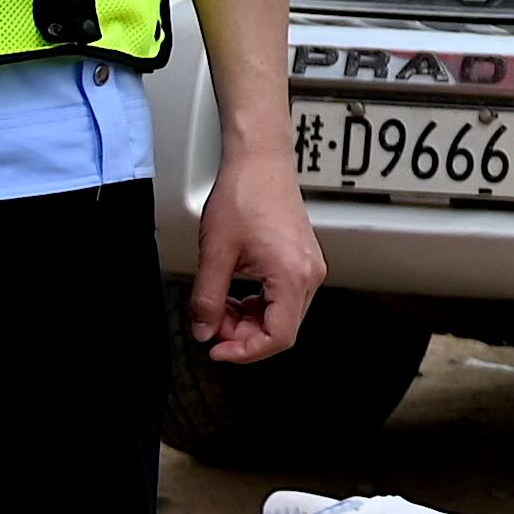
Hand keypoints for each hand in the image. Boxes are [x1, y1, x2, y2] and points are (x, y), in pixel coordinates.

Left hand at [185, 139, 328, 365]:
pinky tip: (235, 291)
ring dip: (248, 319)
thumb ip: (207, 298)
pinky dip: (257, 303)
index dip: (245, 351)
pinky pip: (283, 297)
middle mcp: (309, 274)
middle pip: (281, 329)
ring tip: (219, 304)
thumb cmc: (245, 195)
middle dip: (243, 334)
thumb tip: (204, 330)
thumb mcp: (215, 252)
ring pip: (281, 315)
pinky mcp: (302, 260)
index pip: (278, 337)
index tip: (217, 350)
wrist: (260, 162)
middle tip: (211, 323)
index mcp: (292, 275)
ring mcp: (309, 267)